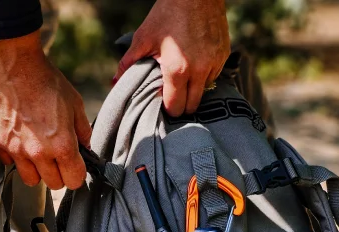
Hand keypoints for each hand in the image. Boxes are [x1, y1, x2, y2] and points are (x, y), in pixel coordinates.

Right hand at [0, 33, 91, 189]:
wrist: (12, 62)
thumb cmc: (47, 81)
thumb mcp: (75, 104)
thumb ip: (83, 131)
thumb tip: (86, 149)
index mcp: (61, 145)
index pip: (74, 180)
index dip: (77, 174)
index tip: (76, 164)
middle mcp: (38, 153)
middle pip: (53, 184)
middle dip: (60, 173)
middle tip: (59, 157)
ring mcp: (15, 149)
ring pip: (31, 180)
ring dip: (38, 170)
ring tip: (40, 151)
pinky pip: (10, 163)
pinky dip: (17, 157)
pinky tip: (22, 140)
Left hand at [116, 0, 230, 116]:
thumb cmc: (166, 14)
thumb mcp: (144, 38)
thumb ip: (129, 63)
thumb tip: (114, 81)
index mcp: (176, 70)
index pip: (176, 107)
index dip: (168, 108)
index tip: (163, 103)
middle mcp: (198, 71)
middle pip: (193, 106)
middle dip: (182, 104)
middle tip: (173, 95)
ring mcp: (213, 64)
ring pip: (204, 91)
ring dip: (194, 89)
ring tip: (184, 75)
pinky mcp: (223, 56)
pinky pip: (214, 76)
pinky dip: (205, 74)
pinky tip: (195, 61)